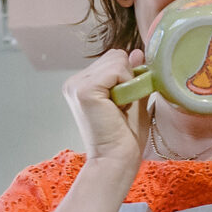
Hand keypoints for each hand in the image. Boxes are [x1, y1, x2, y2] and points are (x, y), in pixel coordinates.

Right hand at [62, 48, 149, 166]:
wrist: (117, 159)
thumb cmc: (125, 136)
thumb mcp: (133, 98)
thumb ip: (133, 75)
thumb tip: (137, 52)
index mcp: (82, 84)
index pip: (113, 59)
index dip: (127, 76)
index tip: (124, 102)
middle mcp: (74, 82)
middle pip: (115, 55)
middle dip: (127, 78)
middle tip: (122, 106)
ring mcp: (76, 85)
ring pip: (117, 59)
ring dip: (127, 82)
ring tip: (119, 107)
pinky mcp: (83, 90)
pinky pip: (116, 69)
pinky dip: (126, 85)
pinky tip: (118, 105)